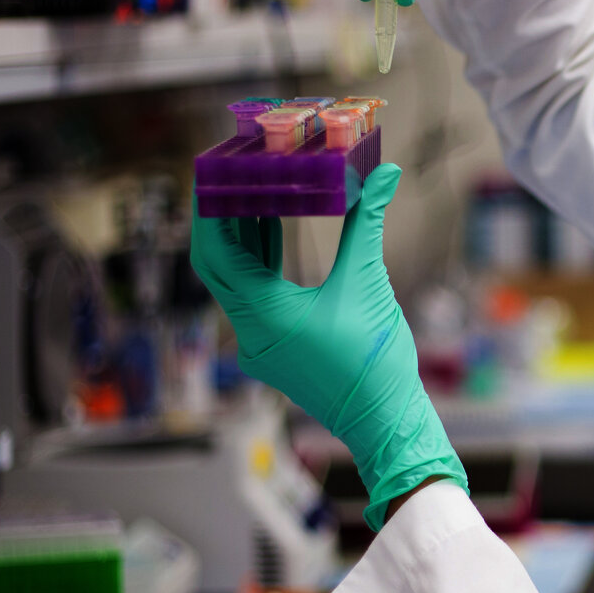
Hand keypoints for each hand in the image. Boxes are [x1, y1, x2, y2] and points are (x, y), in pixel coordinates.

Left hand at [190, 165, 466, 528]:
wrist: (383, 419)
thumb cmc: (375, 360)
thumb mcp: (368, 283)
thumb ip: (367, 223)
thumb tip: (384, 174)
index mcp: (265, 315)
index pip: (217, 253)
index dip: (209, 210)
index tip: (210, 173)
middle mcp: (251, 332)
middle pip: (217, 264)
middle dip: (219, 218)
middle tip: (224, 175)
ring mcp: (259, 344)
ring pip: (234, 280)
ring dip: (240, 238)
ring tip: (248, 189)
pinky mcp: (273, 349)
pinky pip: (252, 296)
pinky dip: (258, 262)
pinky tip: (269, 229)